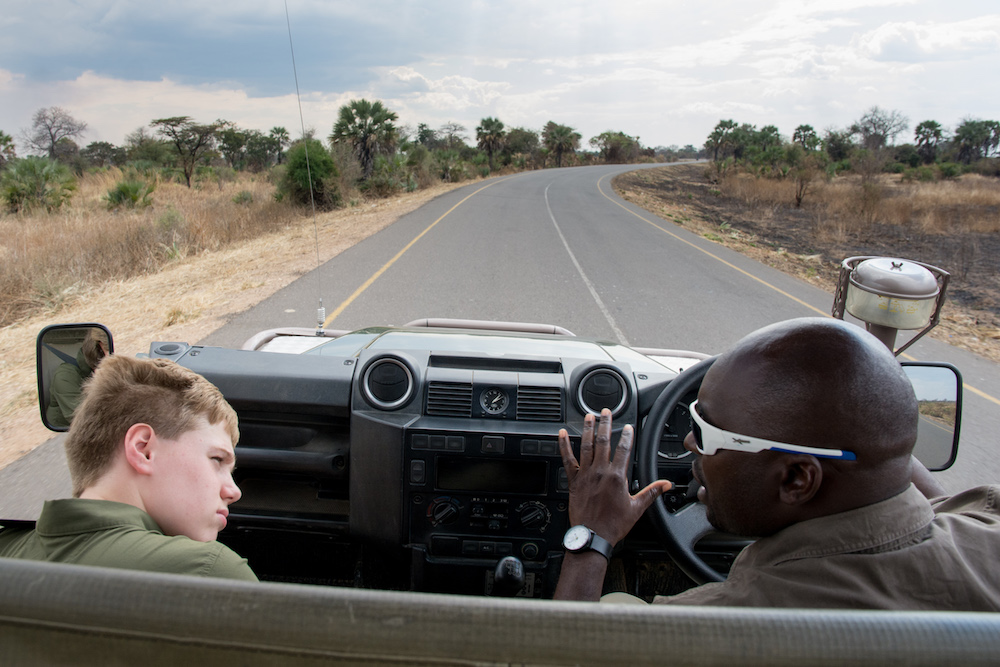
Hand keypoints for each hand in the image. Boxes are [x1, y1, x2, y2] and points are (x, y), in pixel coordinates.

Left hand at [558, 409, 671, 545]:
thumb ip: (652, 492)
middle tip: (606, 412)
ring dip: (588, 429)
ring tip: (589, 416)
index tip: (627, 427)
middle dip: (606, 425)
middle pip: (603, 442)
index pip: (623, 450)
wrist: (592, 537)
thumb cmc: (613, 525)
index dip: (626, 436)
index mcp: (616, 477)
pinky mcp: (573, 481)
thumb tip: (666, 485)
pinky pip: (567, 459)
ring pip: (586, 446)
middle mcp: (600, 472)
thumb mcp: (637, 508)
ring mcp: (585, 475)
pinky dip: (564, 446)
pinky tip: (561, 435)